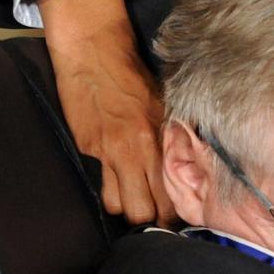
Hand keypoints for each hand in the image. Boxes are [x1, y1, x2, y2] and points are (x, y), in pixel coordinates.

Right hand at [39, 0, 175, 224]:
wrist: (94, 54)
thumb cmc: (133, 77)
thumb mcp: (163, 104)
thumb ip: (171, 137)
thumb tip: (185, 164)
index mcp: (158, 139)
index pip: (169, 195)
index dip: (173, 212)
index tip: (175, 214)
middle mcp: (134, 151)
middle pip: (142, 210)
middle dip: (149, 219)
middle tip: (155, 216)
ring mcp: (107, 153)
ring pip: (115, 205)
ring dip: (124, 208)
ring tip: (133, 200)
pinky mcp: (87, 149)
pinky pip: (98, 183)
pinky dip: (107, 188)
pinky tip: (115, 183)